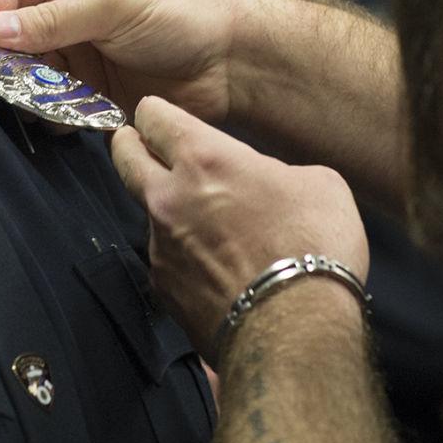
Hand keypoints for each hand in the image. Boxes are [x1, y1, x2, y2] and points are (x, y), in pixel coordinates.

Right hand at [0, 0, 252, 124]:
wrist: (236, 59)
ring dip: (25, 89)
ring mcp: (82, 51)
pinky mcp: (95, 90)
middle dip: (2, 56)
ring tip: (35, 100)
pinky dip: (50, 113)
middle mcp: (71, 8)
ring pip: (30, 72)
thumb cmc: (181, 8)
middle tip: (1, 79)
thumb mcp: (113, 3)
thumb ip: (51, 20)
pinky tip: (60, 117)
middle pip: (12, 32)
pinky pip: (56, 103)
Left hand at [112, 96, 367, 361]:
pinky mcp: (163, 289)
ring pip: (149, 214)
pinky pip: (166, 260)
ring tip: (208, 227)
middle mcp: (168, 198)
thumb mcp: (318, 184)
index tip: (160, 116)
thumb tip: (263, 186)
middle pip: (124, 157)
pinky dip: (184, 258)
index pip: (154, 117)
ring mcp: (159, 247)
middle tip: (144, 146)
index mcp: (204, 159)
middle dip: (130, 145)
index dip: (156, 112)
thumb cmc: (314, 244)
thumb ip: (275, 172)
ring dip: (168, 211)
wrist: (297, 329)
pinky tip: (215, 270)